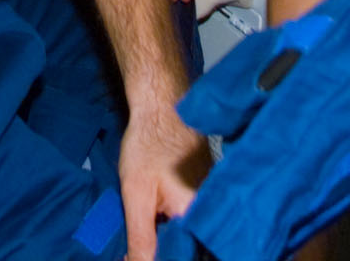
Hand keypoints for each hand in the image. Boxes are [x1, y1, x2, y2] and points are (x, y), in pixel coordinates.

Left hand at [115, 95, 206, 260]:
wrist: (162, 103)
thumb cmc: (147, 143)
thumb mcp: (136, 195)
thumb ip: (141, 238)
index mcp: (197, 214)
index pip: (186, 255)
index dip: (164, 258)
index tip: (138, 258)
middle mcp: (212, 210)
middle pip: (193, 247)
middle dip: (169, 249)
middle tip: (140, 244)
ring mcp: (213, 199)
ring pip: (195, 234)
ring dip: (174, 240)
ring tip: (153, 230)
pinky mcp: (209, 191)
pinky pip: (197, 219)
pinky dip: (180, 226)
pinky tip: (163, 219)